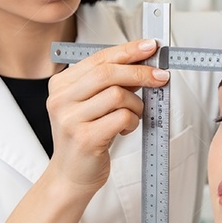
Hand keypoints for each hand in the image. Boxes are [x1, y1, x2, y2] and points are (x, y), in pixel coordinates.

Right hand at [46, 39, 168, 194]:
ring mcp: (71, 119)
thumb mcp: (90, 104)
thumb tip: (142, 63)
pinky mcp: (85, 138)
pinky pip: (122, 118)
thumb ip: (109, 83)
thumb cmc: (84, 136)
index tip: (149, 47)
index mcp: (61, 85)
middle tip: (160, 76)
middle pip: (108, 73)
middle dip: (140, 72)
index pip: (98, 58)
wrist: (70, 175)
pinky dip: (133, 121)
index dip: (127, 50)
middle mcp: (61, 99)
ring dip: (136, 104)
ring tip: (134, 114)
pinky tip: (127, 128)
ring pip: (118, 95)